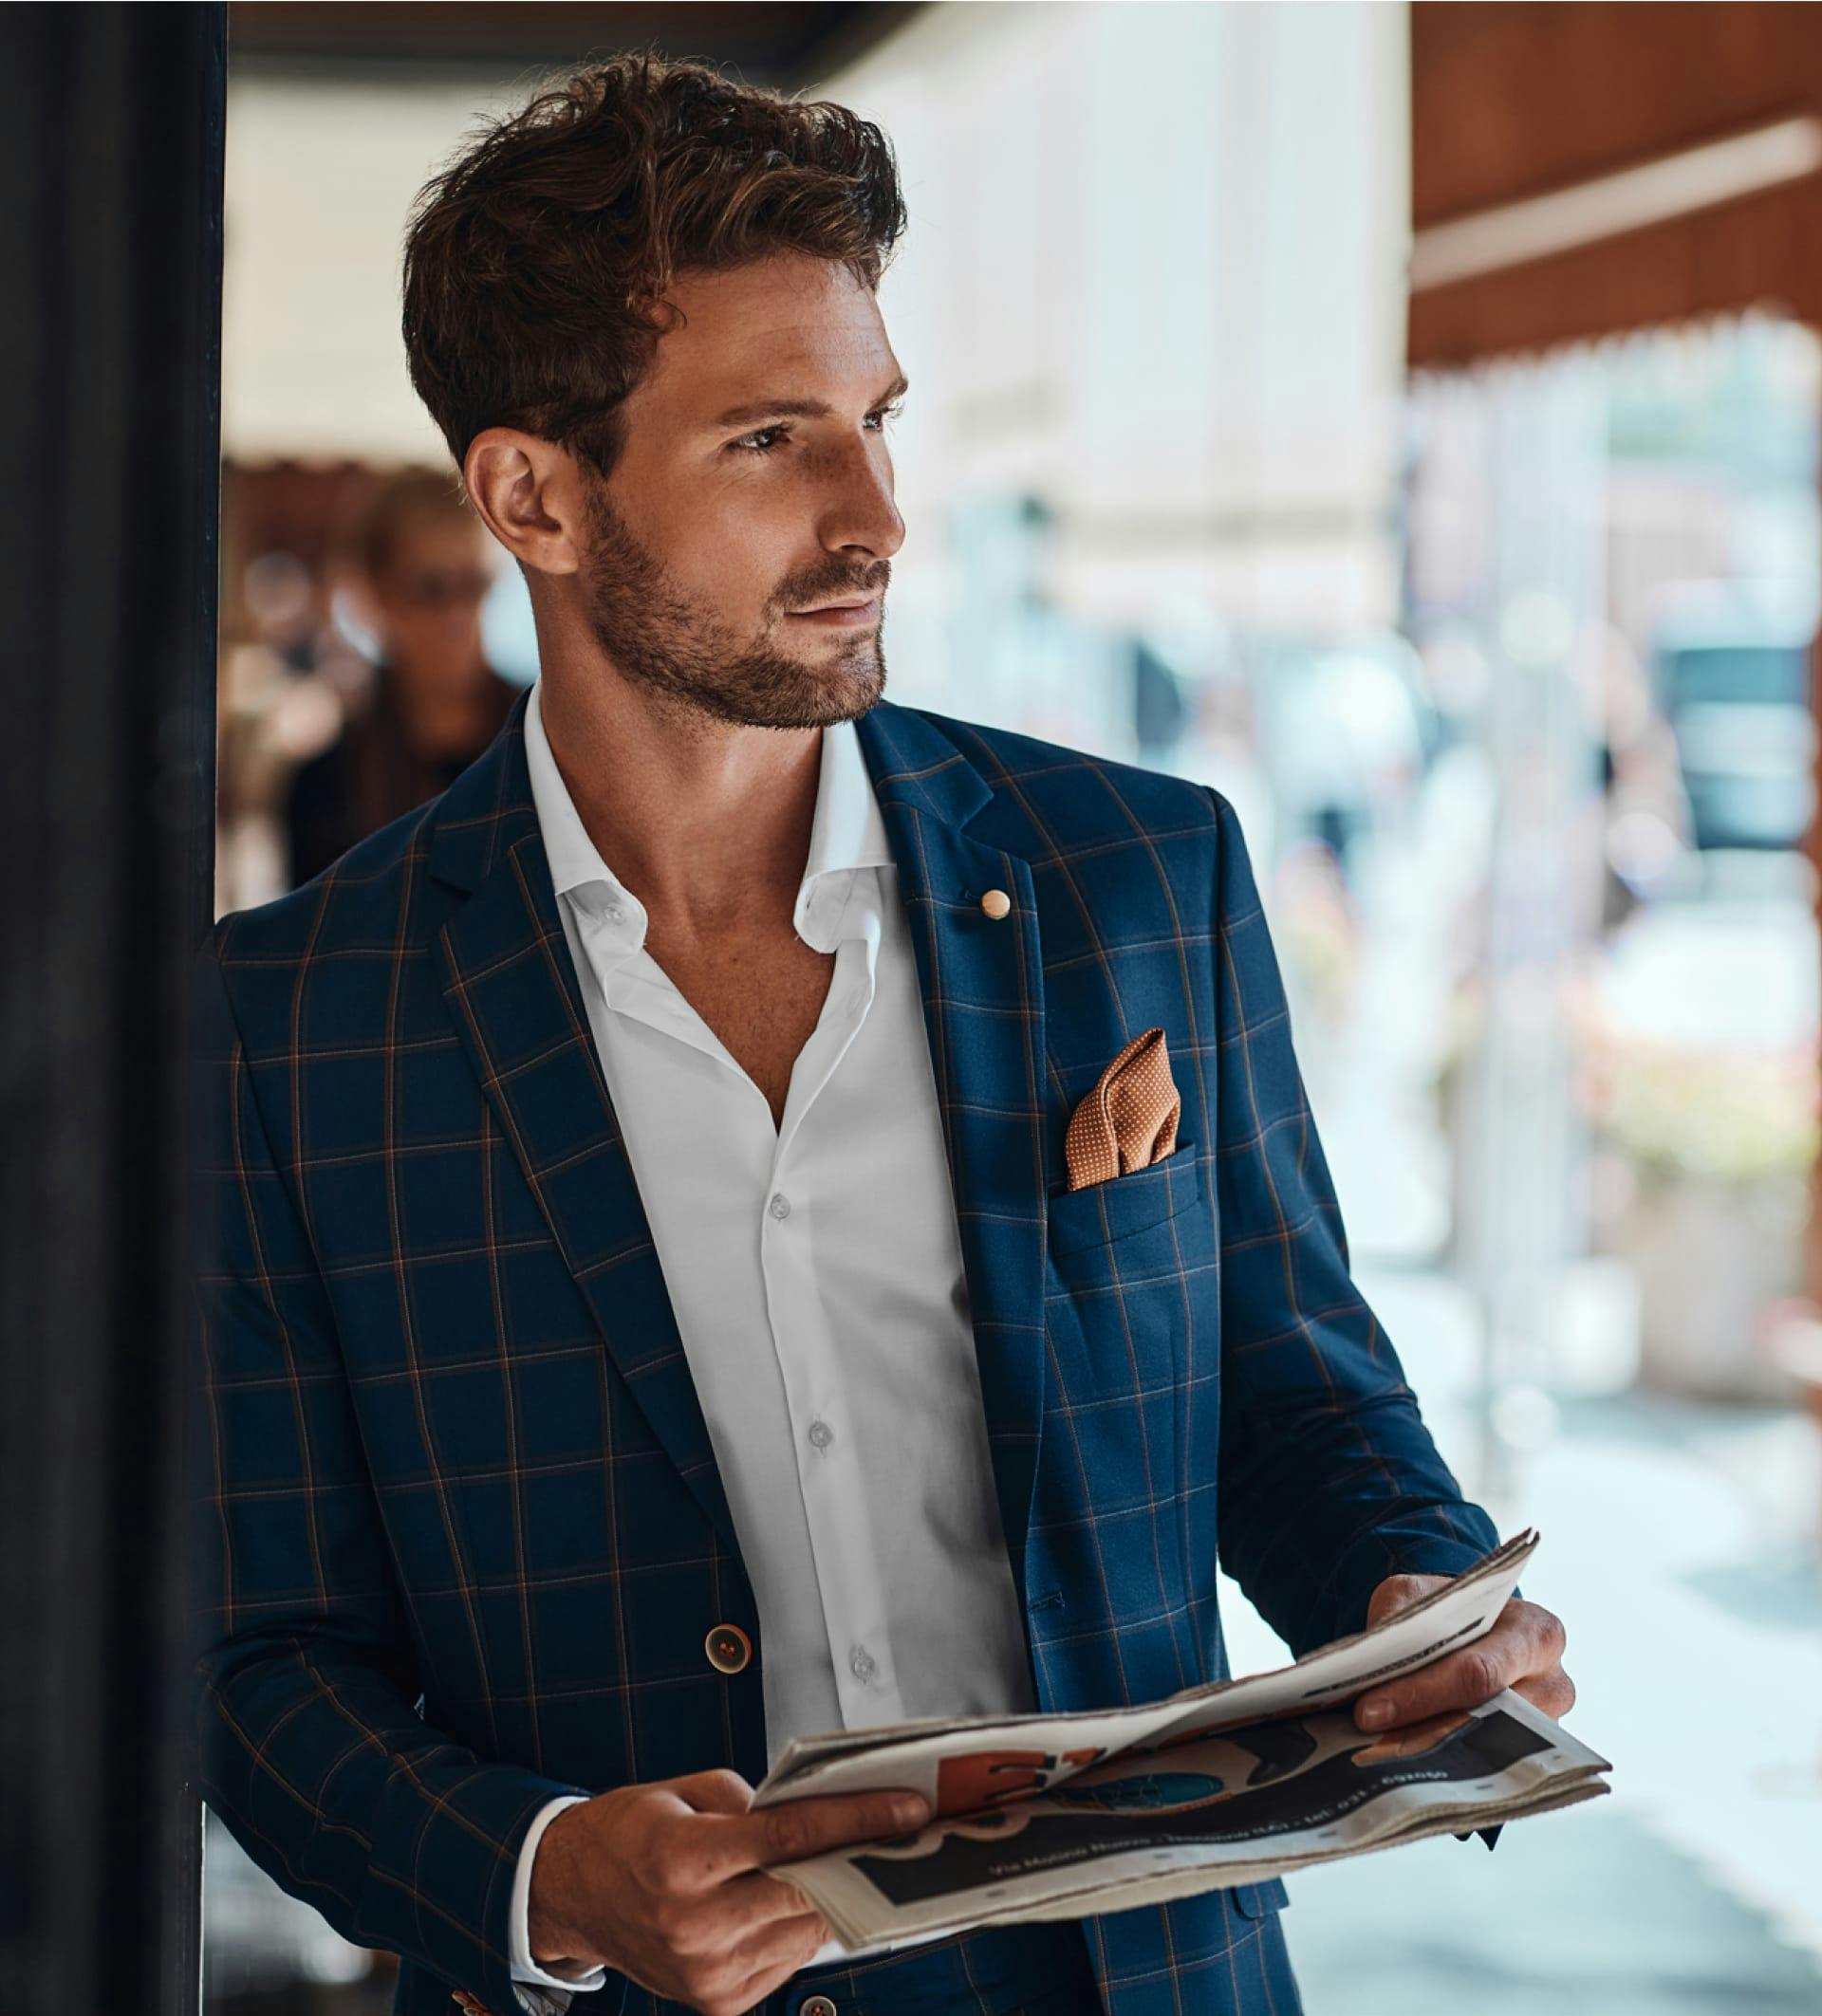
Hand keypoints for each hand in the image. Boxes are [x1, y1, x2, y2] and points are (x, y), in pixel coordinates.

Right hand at [525, 1767, 928, 2015]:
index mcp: (683, 1860)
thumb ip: (754, 1803)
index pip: (792, 1838)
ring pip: (806, 1929)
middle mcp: (695, 1925)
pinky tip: (790, 1897)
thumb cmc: (628, 1832)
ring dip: (829, 1894)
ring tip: (842, 1859)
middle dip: (857, 1859)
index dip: (858, 1820)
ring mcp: (708, 1973)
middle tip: (897, 1830)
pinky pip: (788, 1960)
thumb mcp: (684, 1792)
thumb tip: (822, 1816)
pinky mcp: (718, 2002)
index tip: (909, 1809)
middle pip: (808, 1890)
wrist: (570, 1896)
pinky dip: (799, 1926)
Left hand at [1351, 1573, 1574, 1750]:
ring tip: (1375, 1754)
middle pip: (1482, 1719)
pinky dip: (1440, 1764)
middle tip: (1367, 1740)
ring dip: (1425, 1753)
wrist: (1473, 1628)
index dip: (1422, 1693)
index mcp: (1535, 1632)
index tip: (1368, 1710)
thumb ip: (1398, 1621)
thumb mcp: (1418, 1596)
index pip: (1479, 1671)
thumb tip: (1368, 1666)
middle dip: (1419, 1729)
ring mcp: (1545, 1728)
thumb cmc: (1448, 1611)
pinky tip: (1399, 1764)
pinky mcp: (1530, 1757)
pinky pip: (1484, 1768)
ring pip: (1481, 1750)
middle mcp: (1551, 1683)